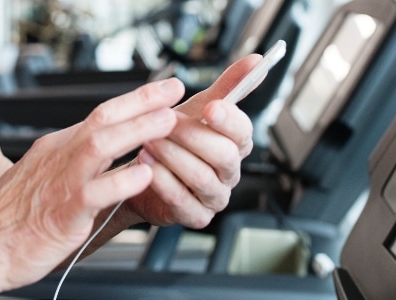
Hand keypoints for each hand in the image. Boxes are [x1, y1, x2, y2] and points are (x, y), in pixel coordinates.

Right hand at [0, 79, 184, 292]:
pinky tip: (144, 174)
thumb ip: (76, 165)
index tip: (162, 91)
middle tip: (173, 90)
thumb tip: (108, 155)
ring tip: (167, 121)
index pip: (100, 115)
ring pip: (100, 145)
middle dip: (142, 102)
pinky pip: (95, 192)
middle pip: (103, 119)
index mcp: (56, 149)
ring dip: (137, 130)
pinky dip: (121, 181)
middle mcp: (59, 158)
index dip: (134, 100)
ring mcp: (60, 183)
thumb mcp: (45, 179)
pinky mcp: (63, 213)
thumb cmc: (11, 220)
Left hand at [124, 54, 261, 228]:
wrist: (140, 173)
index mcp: (235, 145)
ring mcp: (214, 196)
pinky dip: (162, 180)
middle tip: (166, 122)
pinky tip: (146, 165)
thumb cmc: (172, 140)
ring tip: (148, 141)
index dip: (229, 120)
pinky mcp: (196, 216)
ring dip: (172, 155)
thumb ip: (227, 86)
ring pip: (201, 176)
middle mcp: (229, 172)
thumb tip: (255, 61)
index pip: (244, 132)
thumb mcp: (196, 108)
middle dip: (192, 136)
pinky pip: (182, 200)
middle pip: (223, 155)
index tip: (212, 107)